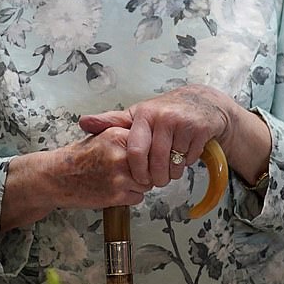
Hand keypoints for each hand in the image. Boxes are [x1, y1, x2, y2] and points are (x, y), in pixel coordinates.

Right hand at [1, 126, 152, 230]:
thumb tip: (151, 137)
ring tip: (123, 179)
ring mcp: (119, 176)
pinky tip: (117, 190)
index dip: (149, 151)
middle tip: (135, 169)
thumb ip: (125, 134)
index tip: (146, 155)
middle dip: (146, 168)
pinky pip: (138, 197)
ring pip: (147, 182)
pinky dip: (131, 196)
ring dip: (139, 183)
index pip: (149, 143)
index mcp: (117, 135)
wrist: (57, 177)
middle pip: (151, 164)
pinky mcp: (116, 196)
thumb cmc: (78, 157)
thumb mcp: (101, 135)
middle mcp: (120, 155)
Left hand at [79, 84, 235, 188]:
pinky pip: (188, 160)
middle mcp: (162, 117)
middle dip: (155, 178)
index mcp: (143, 115)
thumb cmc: (164, 113)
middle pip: (155, 163)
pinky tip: (184, 154)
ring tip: (169, 168)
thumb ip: (111, 121)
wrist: (201, 103)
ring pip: (173, 166)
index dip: (137, 171)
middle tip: (156, 179)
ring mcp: (181, 124)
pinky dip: (186, 164)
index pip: (135, 152)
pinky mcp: (198, 130)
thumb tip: (82, 122)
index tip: (138, 178)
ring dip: (171, 174)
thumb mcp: (137, 115)